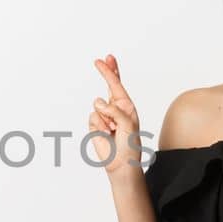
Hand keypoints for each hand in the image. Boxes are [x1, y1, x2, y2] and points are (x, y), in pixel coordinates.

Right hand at [89, 54, 142, 174]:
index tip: (106, 58)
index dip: (111, 71)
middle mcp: (115, 108)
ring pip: (97, 106)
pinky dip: (99, 126)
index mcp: (126, 106)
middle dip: (106, 73)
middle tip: (100, 60)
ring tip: (114, 130)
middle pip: (108, 86)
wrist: (121, 163)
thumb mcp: (128, 124)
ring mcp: (104, 116)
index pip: (117, 85)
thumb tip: (98, 103)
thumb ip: (115, 111)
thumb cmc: (130, 145)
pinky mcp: (94, 124)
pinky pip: (92, 117)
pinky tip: (106, 134)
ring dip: (106, 118)